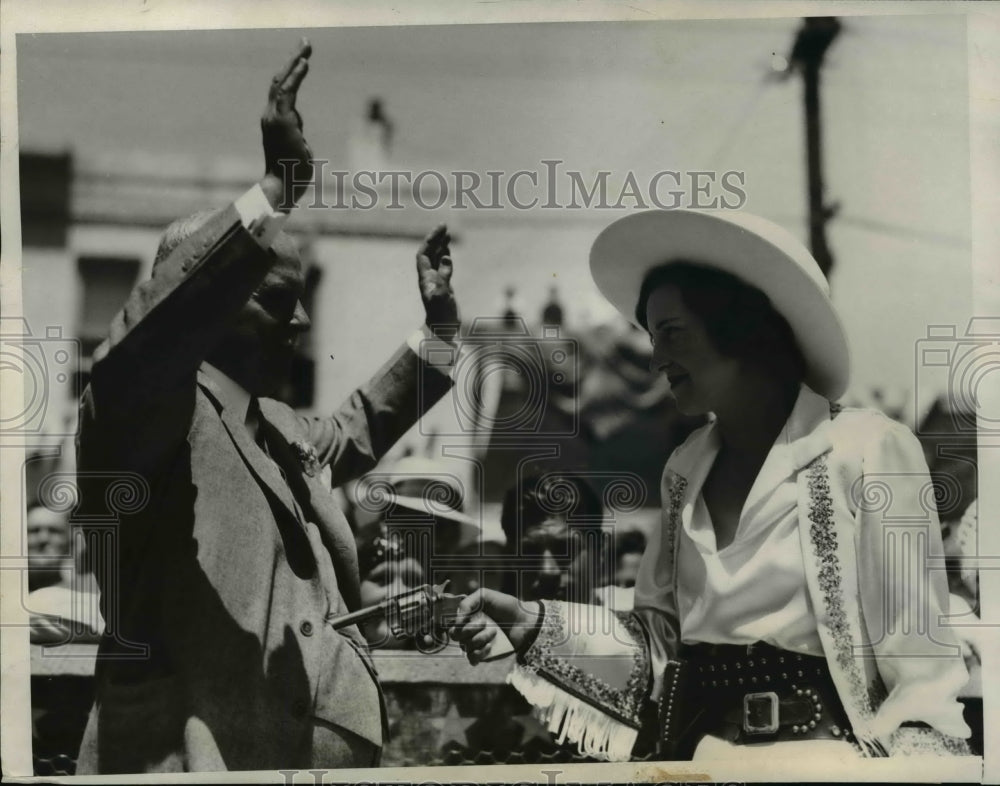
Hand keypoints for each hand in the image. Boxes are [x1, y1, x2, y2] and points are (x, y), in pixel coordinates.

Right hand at [260, 38, 312, 210]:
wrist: (282, 187)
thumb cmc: (291, 174)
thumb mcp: (296, 146)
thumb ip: (294, 130)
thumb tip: (296, 121)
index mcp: (273, 121)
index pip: (281, 91)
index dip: (291, 73)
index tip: (302, 60)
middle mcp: (270, 115)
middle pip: (280, 81)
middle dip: (293, 60)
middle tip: (306, 43)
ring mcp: (273, 117)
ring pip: (283, 82)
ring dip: (295, 62)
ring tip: (307, 47)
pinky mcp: (281, 120)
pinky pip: (288, 93)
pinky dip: (296, 77)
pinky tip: (304, 63)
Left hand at [416, 224, 459, 341]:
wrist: (442, 329)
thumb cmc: (441, 315)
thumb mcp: (443, 295)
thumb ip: (444, 276)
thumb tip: (446, 257)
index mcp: (425, 278)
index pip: (424, 253)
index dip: (431, 240)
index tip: (440, 230)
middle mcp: (428, 277)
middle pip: (429, 252)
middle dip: (435, 239)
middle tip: (445, 226)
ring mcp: (435, 281)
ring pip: (435, 258)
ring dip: (440, 245)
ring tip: (447, 233)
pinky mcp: (443, 285)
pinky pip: (442, 266)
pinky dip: (445, 256)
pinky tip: (448, 250)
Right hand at [448, 589, 540, 665]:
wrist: (524, 621)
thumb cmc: (507, 606)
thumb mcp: (485, 595)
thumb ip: (468, 602)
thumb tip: (457, 618)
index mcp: (468, 618)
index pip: (452, 624)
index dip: (458, 622)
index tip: (470, 617)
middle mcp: (470, 631)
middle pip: (455, 636)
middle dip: (469, 629)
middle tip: (485, 622)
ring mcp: (476, 643)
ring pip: (465, 646)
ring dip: (480, 638)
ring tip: (494, 632)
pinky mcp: (484, 655)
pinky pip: (472, 659)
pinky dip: (479, 652)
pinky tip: (489, 646)